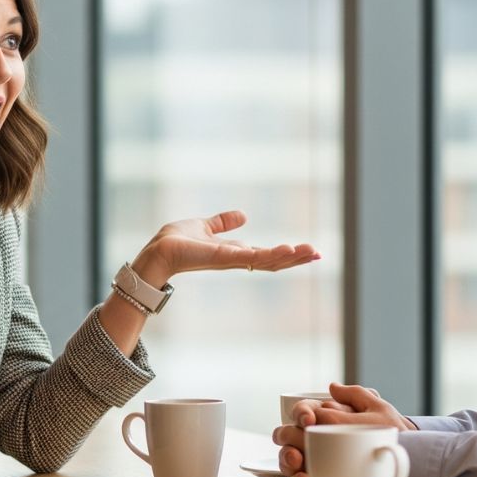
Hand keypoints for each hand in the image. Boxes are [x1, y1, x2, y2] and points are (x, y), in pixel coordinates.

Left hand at [132, 211, 318, 287]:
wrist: (157, 251)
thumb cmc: (175, 242)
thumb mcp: (205, 226)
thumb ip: (223, 223)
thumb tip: (244, 215)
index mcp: (234, 253)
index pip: (267, 254)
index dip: (288, 254)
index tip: (309, 251)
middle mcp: (236, 259)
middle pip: (273, 261)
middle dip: (296, 258)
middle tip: (318, 254)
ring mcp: (231, 260)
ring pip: (267, 261)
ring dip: (290, 258)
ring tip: (310, 253)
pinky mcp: (222, 258)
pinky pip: (251, 257)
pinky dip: (270, 254)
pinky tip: (288, 250)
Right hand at [272, 383, 415, 476]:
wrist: (410, 459)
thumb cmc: (391, 432)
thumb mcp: (378, 409)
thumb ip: (356, 395)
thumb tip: (332, 387)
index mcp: (326, 417)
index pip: (301, 411)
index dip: (300, 413)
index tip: (309, 420)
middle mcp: (315, 437)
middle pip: (287, 435)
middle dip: (287, 439)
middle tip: (297, 447)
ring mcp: (315, 458)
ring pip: (289, 458)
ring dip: (287, 461)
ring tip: (298, 466)